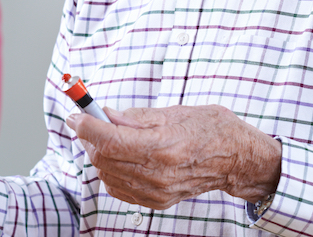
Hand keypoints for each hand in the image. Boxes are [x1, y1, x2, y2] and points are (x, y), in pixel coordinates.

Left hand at [66, 104, 280, 208]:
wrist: (237, 159)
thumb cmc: (209, 129)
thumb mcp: (171, 112)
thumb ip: (133, 117)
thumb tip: (103, 114)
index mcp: (161, 147)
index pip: (108, 141)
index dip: (86, 126)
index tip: (75, 115)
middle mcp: (157, 173)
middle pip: (103, 159)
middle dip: (89, 139)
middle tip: (89, 123)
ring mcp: (156, 191)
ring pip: (107, 175)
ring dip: (98, 155)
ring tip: (106, 137)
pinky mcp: (157, 200)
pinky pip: (119, 188)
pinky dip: (110, 171)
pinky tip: (118, 157)